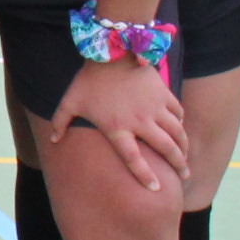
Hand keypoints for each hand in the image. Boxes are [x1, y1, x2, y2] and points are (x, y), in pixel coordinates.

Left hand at [46, 58, 187, 190]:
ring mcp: (154, 108)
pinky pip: (177, 113)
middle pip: (165, 149)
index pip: (133, 158)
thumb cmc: (88, 79)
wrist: (110, 50)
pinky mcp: (163, 94)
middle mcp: (139, 121)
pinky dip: (181, 123)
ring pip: (177, 133)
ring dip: (184, 147)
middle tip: (184, 175)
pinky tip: (180, 129)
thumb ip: (60, 122)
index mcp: (117, 128)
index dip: (144, 175)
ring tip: (186, 158)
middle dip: (178, 164)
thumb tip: (53, 140)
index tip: (155, 189)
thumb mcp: (70, 101)